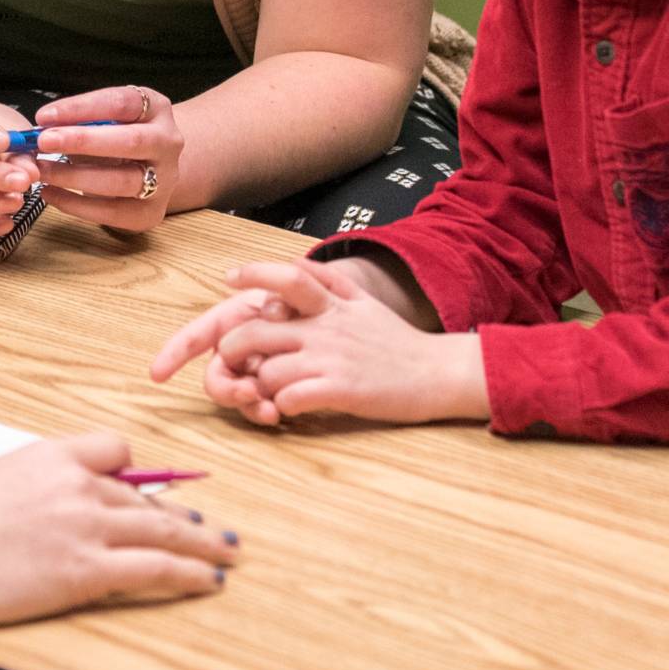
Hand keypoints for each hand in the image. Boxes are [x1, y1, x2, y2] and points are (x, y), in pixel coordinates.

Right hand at [0, 434, 238, 628]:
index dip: (133, 474)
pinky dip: (191, 573)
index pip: (115, 449)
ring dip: (204, 542)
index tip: (144, 490)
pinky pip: (157, 568)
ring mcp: (86, 527)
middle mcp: (77, 484)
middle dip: (182, 516)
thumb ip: (32, 486)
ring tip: (227, 552)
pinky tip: (210, 580)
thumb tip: (48, 505)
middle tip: (211, 527)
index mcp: (51, 455)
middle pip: (145, 497)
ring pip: (165, 529)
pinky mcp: (87, 571)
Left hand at [28, 84, 183, 232]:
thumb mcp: (106, 119)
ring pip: (122, 180)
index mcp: (156, 108)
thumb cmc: (117, 136)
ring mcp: (165, 180)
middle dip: (83, 141)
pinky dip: (76, 204)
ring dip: (75, 176)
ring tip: (42, 171)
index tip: (44, 116)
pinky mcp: (151, 213)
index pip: (122, 102)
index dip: (81, 108)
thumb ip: (79, 120)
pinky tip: (50, 194)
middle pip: (131, 141)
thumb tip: (40, 128)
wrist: (153, 169)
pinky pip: (112, 212)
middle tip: (43, 142)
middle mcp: (168, 142)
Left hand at [149, 259, 487, 426]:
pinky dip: (282, 405)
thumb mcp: (364, 301)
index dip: (252, 273)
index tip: (230, 278)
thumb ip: (330, 282)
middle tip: (237, 363)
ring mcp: (331, 358)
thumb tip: (296, 264)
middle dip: (234, 350)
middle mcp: (326, 327)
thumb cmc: (397, 341)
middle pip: (254, 332)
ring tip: (271, 392)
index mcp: (331, 304)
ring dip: (260, 385)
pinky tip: (293, 406)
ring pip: (266, 371)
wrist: (438, 372)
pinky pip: (290, 398)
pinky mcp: (340, 390)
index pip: (285, 276)